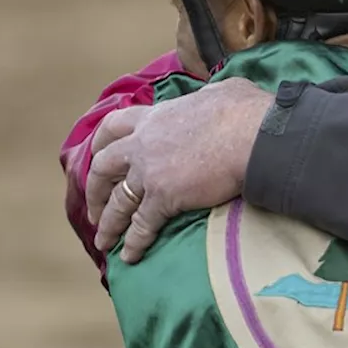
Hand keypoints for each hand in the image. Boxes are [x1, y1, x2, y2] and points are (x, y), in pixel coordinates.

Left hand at [86, 77, 272, 262]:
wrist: (253, 136)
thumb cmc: (243, 111)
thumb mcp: (220, 91)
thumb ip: (207, 96)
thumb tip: (217, 96)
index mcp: (155, 117)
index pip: (115, 126)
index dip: (102, 142)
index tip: (97, 154)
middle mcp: (144, 144)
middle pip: (104, 167)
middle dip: (95, 189)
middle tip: (95, 206)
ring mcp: (150, 172)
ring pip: (118, 201)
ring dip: (109, 223)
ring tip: (103, 241)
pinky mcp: (163, 198)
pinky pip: (142, 224)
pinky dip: (134, 242)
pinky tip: (129, 256)